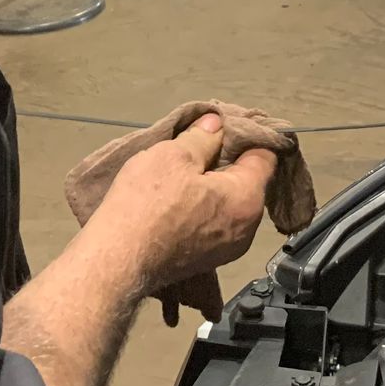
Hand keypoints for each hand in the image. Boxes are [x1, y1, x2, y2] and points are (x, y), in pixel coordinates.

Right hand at [85, 113, 275, 314]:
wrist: (118, 261)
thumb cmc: (147, 203)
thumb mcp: (172, 156)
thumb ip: (202, 137)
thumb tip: (217, 124)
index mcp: (247, 199)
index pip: (265, 155)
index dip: (246, 134)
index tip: (225, 124)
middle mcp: (247, 228)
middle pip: (249, 182)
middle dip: (229, 161)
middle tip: (200, 145)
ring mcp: (228, 249)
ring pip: (231, 204)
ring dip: (215, 186)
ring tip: (185, 172)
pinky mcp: (207, 261)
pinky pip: (215, 223)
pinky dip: (204, 208)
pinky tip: (179, 200)